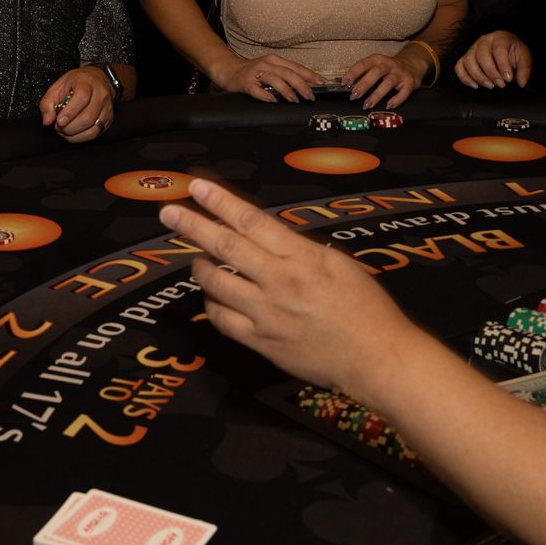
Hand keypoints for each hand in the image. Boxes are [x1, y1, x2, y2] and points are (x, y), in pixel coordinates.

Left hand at [40, 66, 114, 141]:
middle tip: (58, 128)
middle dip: (70, 127)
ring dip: (75, 135)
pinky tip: (74, 133)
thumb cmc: (75, 83)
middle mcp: (101, 94)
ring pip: (93, 128)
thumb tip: (47, 121)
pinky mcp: (109, 118)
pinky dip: (82, 137)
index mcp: (87, 82)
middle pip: (88, 117)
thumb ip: (48, 103)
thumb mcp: (57, 87)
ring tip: (65, 131)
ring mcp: (107, 107)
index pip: (82, 98)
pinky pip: (96, 133)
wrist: (96, 78)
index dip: (69, 113)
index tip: (59, 122)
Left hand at [158, 179, 418, 394]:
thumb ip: (298, 248)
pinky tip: (213, 295)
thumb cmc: (365, 307)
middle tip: (168, 213)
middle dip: (193, 226)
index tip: (197, 186)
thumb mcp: (338, 263)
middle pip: (225, 246)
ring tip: (196, 257)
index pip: (251, 220)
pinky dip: (212, 303)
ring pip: (215, 283)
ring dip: (200, 266)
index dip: (220, 201)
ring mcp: (267, 315)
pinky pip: (222, 320)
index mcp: (301, 257)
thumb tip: (266, 235)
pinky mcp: (262, 343)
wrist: (377, 358)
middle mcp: (279, 282)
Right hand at [211, 52, 326, 103]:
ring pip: (274, 79)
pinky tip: (272, 100)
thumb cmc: (252, 71)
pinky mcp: (245, 83)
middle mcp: (266, 64)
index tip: (321, 83)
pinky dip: (265, 95)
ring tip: (294, 99)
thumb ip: (286, 74)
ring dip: (286, 90)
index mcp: (275, 60)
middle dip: (301, 85)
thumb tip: (307, 85)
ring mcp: (255, 73)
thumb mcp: (271, 69)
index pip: (296, 67)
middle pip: (288, 73)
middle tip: (310, 96)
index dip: (309, 75)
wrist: (228, 69)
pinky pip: (256, 90)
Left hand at [343, 50, 425, 108]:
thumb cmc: (388, 67)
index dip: (353, 73)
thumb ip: (364, 74)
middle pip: (376, 72)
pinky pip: (404, 92)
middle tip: (354, 96)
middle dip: (364, 84)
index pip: (363, 64)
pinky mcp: (410, 82)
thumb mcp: (376, 66)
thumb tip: (349, 85)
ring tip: (367, 104)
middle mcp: (389, 64)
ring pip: (388, 83)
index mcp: (377, 59)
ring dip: (377, 94)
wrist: (412, 63)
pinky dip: (396, 99)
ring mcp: (400, 73)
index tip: (345, 82)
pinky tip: (388, 106)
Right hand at [454, 30, 532, 89]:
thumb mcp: (525, 59)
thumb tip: (522, 83)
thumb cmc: (514, 54)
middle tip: (500, 84)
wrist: (506, 51)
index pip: (498, 49)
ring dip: (478, 76)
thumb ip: (524, 70)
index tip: (508, 79)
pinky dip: (464, 78)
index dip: (502, 64)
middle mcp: (483, 40)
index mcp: (500, 37)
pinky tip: (475, 86)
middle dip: (490, 72)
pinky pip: (459, 67)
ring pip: (468, 61)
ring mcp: (472, 49)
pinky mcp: (465, 58)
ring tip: (490, 86)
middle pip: (481, 55)